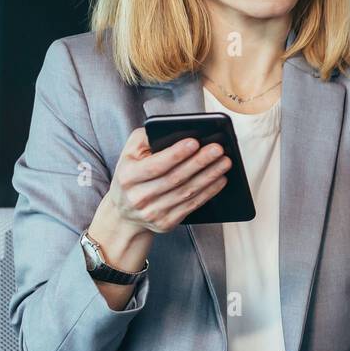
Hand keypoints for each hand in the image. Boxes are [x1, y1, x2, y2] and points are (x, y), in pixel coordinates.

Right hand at [105, 127, 231, 234]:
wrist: (124, 214)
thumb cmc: (132, 177)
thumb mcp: (128, 155)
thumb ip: (143, 138)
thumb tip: (168, 128)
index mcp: (127, 177)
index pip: (155, 165)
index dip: (176, 154)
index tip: (195, 141)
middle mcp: (138, 197)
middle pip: (175, 178)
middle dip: (199, 162)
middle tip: (217, 149)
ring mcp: (152, 212)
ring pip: (187, 192)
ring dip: (209, 176)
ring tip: (224, 161)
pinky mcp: (166, 223)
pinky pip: (192, 206)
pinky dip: (209, 192)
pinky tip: (220, 179)